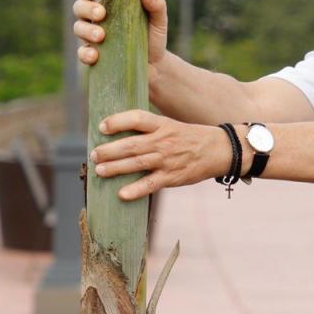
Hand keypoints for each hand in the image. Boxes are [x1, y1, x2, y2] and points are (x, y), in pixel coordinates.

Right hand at [74, 0, 168, 67]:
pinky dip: (85, 53)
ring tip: (101, 36)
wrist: (156, 65)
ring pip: (78, 28)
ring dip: (86, 30)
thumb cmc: (153, 36)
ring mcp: (91, 37)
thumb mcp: (158, 19)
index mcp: (108, 2)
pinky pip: (81, 53)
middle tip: (101, 14)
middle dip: (87, 8)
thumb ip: (156, 4)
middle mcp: (95, 18)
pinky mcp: (93, 56)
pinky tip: (95, 55)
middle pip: (79, 7)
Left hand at [91, 110, 231, 199]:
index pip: (137, 118)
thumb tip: (120, 134)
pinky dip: (135, 190)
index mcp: (162, 124)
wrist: (220, 150)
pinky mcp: (173, 177)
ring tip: (99, 171)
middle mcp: (163, 141)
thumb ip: (149, 129)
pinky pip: (151, 184)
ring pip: (136, 163)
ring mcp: (167, 160)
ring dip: (115, 168)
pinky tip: (121, 194)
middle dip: (109, 150)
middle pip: (131, 144)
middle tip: (94, 155)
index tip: (102, 127)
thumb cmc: (191, 137)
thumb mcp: (171, 125)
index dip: (117, 121)